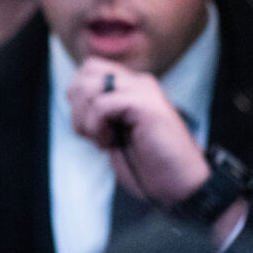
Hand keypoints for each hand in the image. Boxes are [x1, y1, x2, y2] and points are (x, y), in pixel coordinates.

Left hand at [66, 57, 210, 207]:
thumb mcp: (113, 130)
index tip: (92, 126)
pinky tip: (110, 142)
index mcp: (131, 86)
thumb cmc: (146, 163)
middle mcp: (138, 82)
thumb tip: (73, 94)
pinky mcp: (145, 104)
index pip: (88, 69)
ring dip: (85, 120)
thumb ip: (97, 109)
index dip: (78, 98)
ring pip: (87, 87)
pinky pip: (100, 105)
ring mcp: (143, 91)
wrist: (178, 184)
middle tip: (95, 134)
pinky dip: (96, 128)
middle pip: (84, 73)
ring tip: (104, 139)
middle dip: (77, 107)